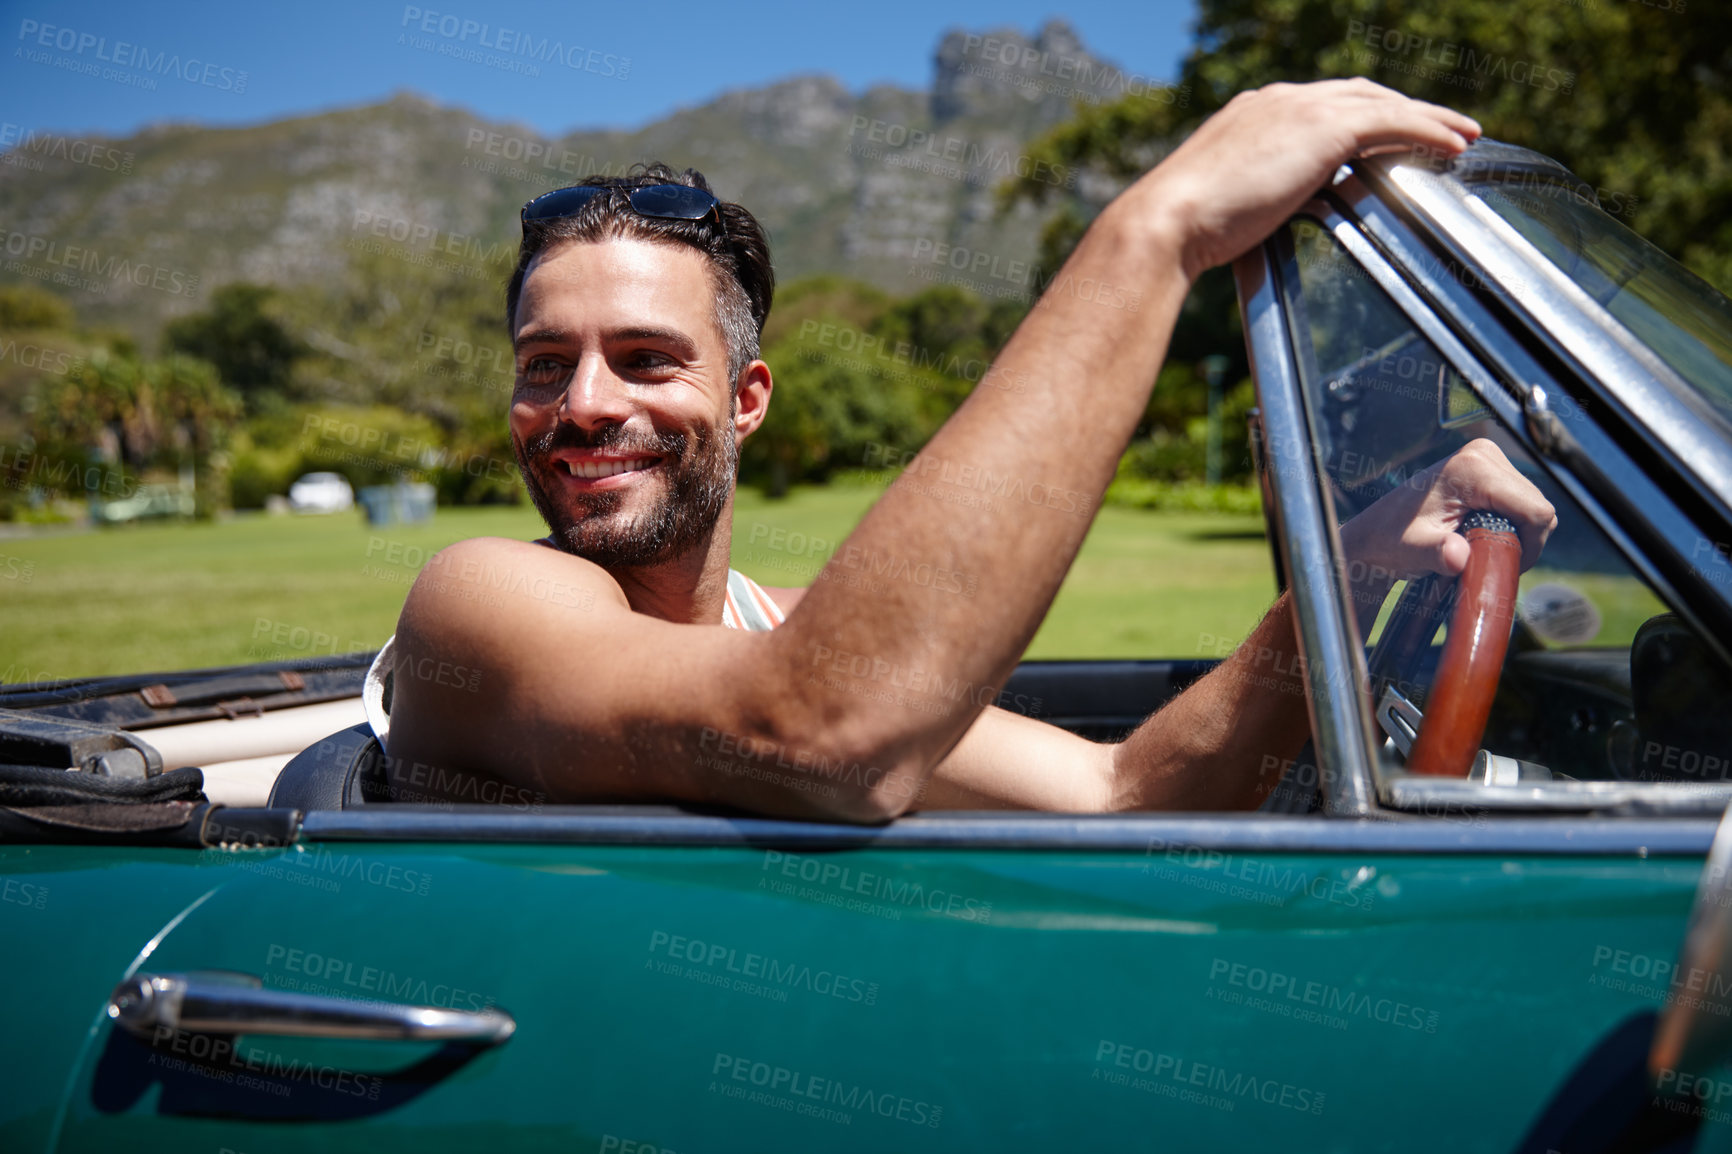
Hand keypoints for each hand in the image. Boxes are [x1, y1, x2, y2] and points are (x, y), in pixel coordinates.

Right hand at [1124, 79, 1481, 278]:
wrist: (1168, 221)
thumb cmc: (1184, 229)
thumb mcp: (1225, 204)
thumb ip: (1256, 196)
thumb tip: (1269, 215)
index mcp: (1253, 114)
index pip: (1320, 105)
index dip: (1361, 116)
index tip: (1386, 135)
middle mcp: (1279, 100)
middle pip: (1359, 95)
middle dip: (1402, 109)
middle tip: (1440, 127)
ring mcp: (1301, 108)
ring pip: (1383, 102)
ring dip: (1428, 117)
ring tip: (1463, 135)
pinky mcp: (1324, 129)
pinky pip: (1393, 121)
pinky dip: (1427, 129)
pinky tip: (1454, 145)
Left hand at [1339, 438, 1557, 580]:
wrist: (1376, 532)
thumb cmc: (1391, 541)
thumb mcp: (1414, 551)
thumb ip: (1437, 554)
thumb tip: (1457, 556)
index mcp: (1472, 468)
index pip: (1535, 510)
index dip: (1530, 545)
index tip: (1504, 565)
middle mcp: (1484, 454)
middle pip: (1538, 507)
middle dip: (1522, 540)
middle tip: (1487, 558)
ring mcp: (1487, 457)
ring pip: (1533, 505)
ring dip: (1516, 532)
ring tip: (1480, 546)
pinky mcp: (1488, 466)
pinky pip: (1521, 501)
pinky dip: (1511, 523)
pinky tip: (1482, 534)